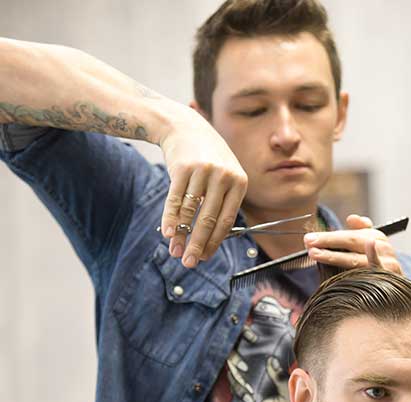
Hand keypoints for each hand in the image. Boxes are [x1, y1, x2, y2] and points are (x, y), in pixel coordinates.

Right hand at [159, 109, 247, 267]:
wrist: (186, 127)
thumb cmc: (208, 159)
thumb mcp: (225, 176)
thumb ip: (222, 204)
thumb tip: (211, 241)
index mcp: (239, 182)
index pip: (227, 220)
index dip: (215, 242)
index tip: (205, 257)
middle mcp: (224, 176)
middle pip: (209, 219)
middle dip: (198, 244)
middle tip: (190, 263)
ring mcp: (203, 171)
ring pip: (191, 212)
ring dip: (182, 236)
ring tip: (175, 252)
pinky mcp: (183, 167)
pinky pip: (175, 200)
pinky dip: (170, 219)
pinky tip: (168, 234)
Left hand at [303, 214, 403, 272]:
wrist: (398, 290)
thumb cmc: (379, 265)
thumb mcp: (372, 245)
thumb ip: (360, 231)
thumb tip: (351, 218)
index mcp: (376, 236)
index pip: (347, 234)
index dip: (328, 236)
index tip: (309, 238)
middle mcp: (382, 246)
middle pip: (351, 242)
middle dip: (327, 242)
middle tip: (308, 242)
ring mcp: (387, 261)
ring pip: (355, 258)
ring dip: (334, 256)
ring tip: (315, 253)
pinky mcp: (390, 277)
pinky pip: (376, 268)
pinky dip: (373, 258)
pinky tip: (368, 248)